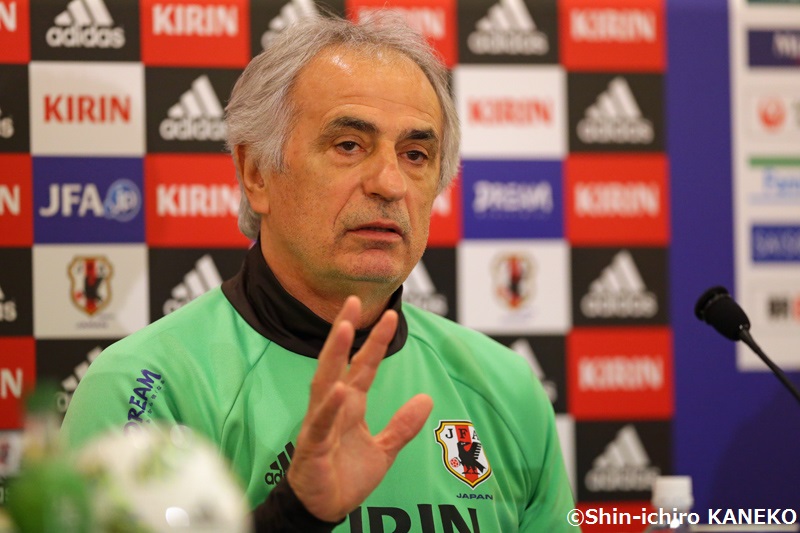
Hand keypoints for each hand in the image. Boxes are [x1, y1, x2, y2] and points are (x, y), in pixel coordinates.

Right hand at [286, 296, 433, 522]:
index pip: (364, 366)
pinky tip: (337, 389)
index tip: (390, 314)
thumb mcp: (384, 450)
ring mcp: (320, 424)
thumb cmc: (346, 476)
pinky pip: (321, 423)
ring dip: (333, 356)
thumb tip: (426, 399)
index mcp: (350, 405)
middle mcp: (333, 407)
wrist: (325, 509)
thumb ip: (402, 425)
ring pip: (325, 383)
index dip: (376, 341)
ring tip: (343, 329)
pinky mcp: (312, 446)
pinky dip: (329, 407)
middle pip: (338, 362)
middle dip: (345, 331)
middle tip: (353, 301)